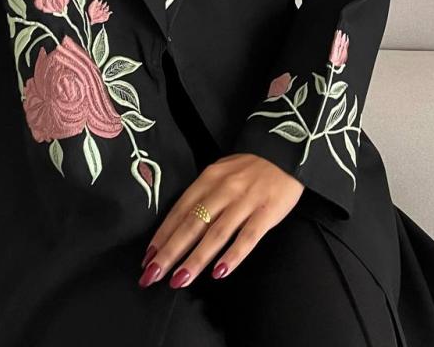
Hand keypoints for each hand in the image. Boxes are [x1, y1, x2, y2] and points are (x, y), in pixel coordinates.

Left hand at [138, 153, 304, 288]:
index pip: (180, 210)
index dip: (163, 235)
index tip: (148, 258)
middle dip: (170, 251)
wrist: (285, 153)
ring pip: (216, 233)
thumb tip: (178, 224)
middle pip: (192, 224)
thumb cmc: (249, 168)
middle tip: (153, 275)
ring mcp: (245, 202)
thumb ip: (202, 194)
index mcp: (208, 179)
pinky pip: (248, 237)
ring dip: (196, 258)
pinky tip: (219, 272)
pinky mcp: (266, 212)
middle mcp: (223, 190)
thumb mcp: (220, 172)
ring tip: (180, 279)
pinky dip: (233, 255)